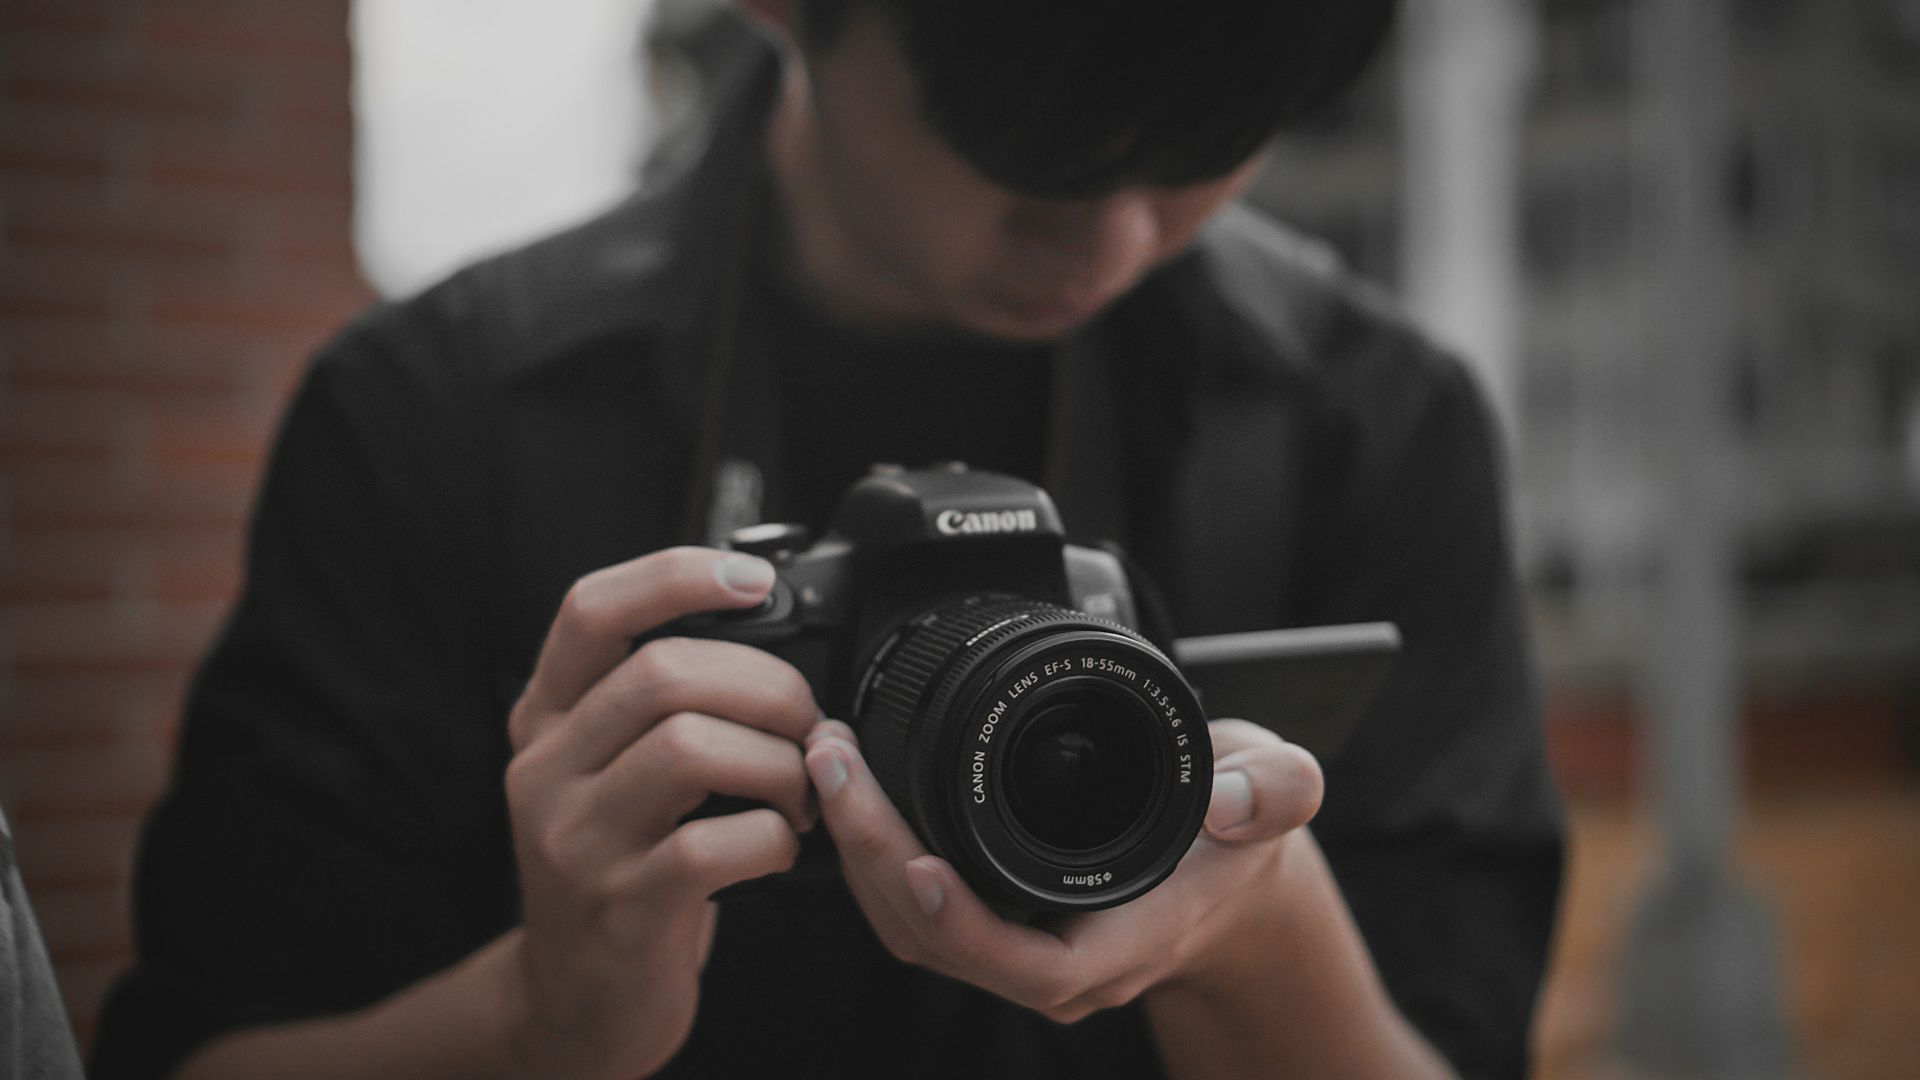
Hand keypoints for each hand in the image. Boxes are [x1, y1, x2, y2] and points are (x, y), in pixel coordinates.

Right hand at [500, 546, 820, 1078]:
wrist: (575, 1000)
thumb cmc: (619, 866)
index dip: (678, 575)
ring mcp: (577, 841)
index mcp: (545, 717)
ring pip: (690, 747)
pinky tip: (780, 847)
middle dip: (767, 684)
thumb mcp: (605, 770)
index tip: (754, 579)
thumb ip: (651, 701)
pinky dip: (775, 837)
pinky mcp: (622, 906)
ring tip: (799, 790)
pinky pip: (716, 844)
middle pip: (662, 672)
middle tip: (807, 723)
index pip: (590, 609)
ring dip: (779, 760)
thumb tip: (765, 626)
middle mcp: (546, 769)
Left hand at [803, 717, 1322, 1022]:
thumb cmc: (1241, 839)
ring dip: (858, 851)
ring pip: (910, 929)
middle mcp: (1057, 964)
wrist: (1224, 873)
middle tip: (838, 763)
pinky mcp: (985, 922)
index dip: (966, 926)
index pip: (1030, 964)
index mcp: (1122, 939)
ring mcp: (1015, 950)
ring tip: (830, 759)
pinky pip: (908, 908)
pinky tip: (850, 786)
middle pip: (942, 942)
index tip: (918, 862)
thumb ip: (1276, 790)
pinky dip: (869, 853)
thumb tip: (1231, 801)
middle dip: (874, 855)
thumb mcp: (1280, 793)